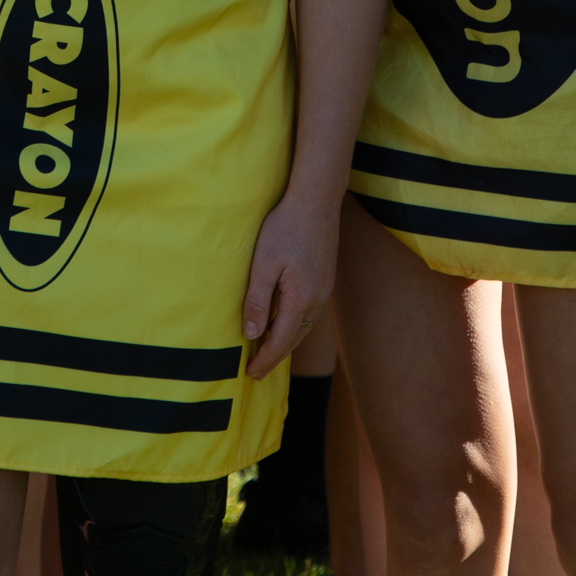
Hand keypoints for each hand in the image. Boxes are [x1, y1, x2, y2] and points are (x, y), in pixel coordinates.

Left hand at [239, 197, 337, 378]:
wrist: (316, 201)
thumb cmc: (285, 228)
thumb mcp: (264, 264)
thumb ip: (258, 301)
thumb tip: (252, 334)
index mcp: (301, 300)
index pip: (280, 342)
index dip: (265, 360)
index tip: (250, 374)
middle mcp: (317, 300)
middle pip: (295, 340)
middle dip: (275, 357)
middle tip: (257, 372)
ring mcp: (324, 290)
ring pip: (304, 328)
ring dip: (286, 342)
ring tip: (268, 352)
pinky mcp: (325, 279)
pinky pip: (309, 313)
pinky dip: (295, 326)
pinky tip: (284, 323)